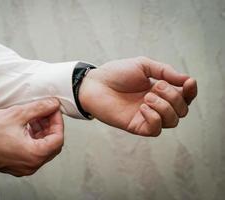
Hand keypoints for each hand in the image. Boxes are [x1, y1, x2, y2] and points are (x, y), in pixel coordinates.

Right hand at [0, 98, 63, 176]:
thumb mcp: (17, 114)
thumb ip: (39, 108)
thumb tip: (52, 104)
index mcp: (34, 155)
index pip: (58, 138)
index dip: (58, 122)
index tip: (54, 110)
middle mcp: (31, 165)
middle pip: (52, 144)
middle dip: (51, 126)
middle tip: (46, 112)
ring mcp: (24, 166)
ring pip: (43, 148)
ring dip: (42, 131)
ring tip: (36, 116)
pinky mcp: (17, 164)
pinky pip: (33, 151)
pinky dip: (34, 138)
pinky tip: (28, 125)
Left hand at [79, 57, 196, 135]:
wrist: (95, 83)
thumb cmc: (116, 73)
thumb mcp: (143, 65)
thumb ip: (164, 71)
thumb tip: (187, 79)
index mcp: (159, 90)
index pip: (184, 96)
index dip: (191, 91)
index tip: (189, 82)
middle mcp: (155, 105)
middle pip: (181, 110)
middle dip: (174, 97)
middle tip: (157, 87)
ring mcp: (146, 116)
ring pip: (172, 121)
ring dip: (165, 107)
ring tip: (147, 98)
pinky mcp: (136, 126)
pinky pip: (155, 130)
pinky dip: (154, 118)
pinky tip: (142, 107)